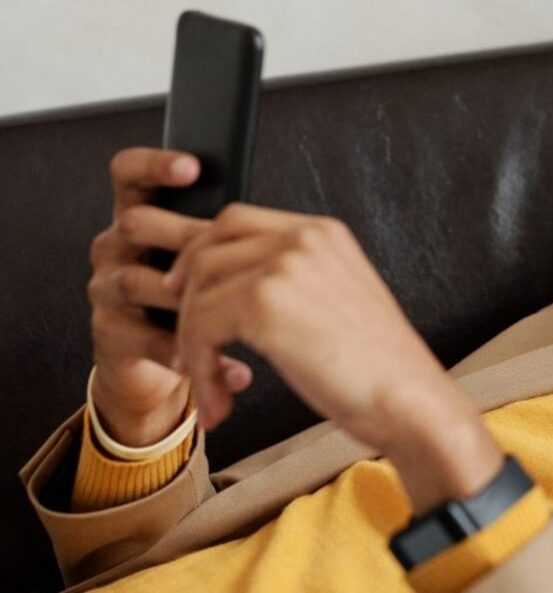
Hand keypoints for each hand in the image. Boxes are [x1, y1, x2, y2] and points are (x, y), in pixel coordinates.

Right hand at [87, 148, 253, 446]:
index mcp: (145, 217)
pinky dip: (192, 355)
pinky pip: (145, 338)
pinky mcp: (109, 333)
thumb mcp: (220, 264)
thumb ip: (233, 239)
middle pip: (132, 223)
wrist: (178, 363)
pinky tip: (233, 371)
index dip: (155, 165)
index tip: (192, 167)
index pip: (131, 174)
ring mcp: (107, 289)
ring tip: (235, 320)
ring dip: (190, 304)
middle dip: (173, 233)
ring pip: (137, 281)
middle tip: (211, 247)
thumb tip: (285, 225)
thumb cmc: (207, 301)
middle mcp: (117, 246)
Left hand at [163, 202, 501, 512]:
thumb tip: (234, 292)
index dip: (200, 253)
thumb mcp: (339, 303)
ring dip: (194, 349)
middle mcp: (303, 239)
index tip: (185, 290)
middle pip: (208, 249)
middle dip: (185, 299)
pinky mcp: (263, 303)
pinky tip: (221, 404)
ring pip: (197, 294)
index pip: (237, 220)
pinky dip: (201, 372)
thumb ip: (295, 283)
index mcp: (324, 233)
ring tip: (214, 393)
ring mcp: (282, 266)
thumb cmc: (380, 370)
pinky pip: (201, 330)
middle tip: (186, 347)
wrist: (409, 401)